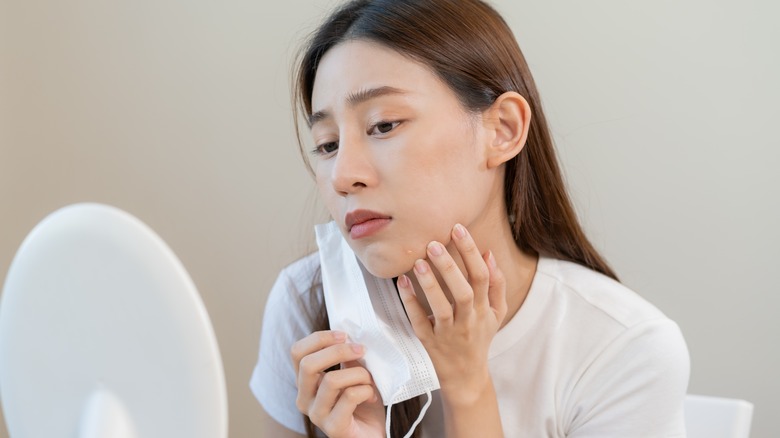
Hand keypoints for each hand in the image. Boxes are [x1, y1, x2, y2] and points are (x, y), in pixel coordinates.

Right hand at [290, 331, 384, 437]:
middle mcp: (305, 398)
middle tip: (361, 350)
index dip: (319, 338)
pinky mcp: (334, 428)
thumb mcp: (353, 373)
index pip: (297, 352)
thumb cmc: (362, 402)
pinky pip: (349, 397)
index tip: (344, 335)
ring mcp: (317, 415)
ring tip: (369, 380)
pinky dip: (366, 390)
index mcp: (305, 382)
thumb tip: (350, 337)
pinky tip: (372, 396)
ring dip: (358, 374)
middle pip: (308, 364)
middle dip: (338, 351)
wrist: (371, 434)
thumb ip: (346, 357)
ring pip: (331, 380)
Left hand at [397, 223, 506, 403]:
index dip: (471, 252)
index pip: (482, 277)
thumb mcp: (497, 313)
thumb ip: (497, 284)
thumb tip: (489, 254)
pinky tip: (402, 283)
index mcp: (485, 310)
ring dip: (430, 285)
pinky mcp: (429, 342)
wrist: (466, 376)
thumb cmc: (480, 337)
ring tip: (418, 262)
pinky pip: (419, 322)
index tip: (458, 229)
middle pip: (464, 292)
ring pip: (441, 309)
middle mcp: (468, 321)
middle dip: (450, 267)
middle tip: (434, 243)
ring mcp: (448, 333)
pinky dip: (411, 303)